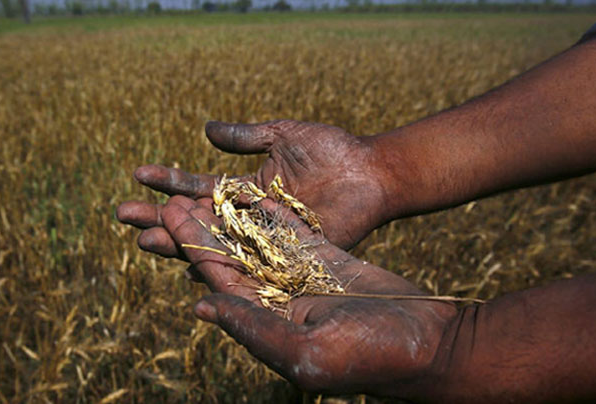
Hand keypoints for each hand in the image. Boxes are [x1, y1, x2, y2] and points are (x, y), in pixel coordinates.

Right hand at [117, 120, 393, 249]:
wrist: (371, 173)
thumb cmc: (332, 151)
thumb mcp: (284, 136)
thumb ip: (247, 137)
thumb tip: (205, 130)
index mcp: (247, 189)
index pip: (198, 188)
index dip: (168, 181)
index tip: (137, 173)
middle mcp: (249, 218)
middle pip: (196, 221)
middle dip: (159, 217)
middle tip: (123, 214)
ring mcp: (265, 240)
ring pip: (214, 245)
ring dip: (179, 242)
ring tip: (144, 239)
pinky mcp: (284, 257)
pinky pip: (247, 265)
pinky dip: (220, 267)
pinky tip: (190, 267)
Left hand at [153, 194, 456, 397]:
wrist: (430, 344)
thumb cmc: (372, 356)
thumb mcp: (307, 349)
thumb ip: (254, 327)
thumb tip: (200, 307)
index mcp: (269, 322)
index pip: (219, 280)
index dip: (191, 247)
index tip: (166, 217)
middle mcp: (280, 299)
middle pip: (230, 258)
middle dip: (201, 229)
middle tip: (170, 199)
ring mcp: (305, 278)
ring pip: (256, 242)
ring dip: (229, 218)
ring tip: (202, 190)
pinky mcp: (329, 260)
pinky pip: (293, 233)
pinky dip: (271, 213)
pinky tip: (249, 194)